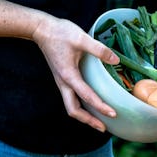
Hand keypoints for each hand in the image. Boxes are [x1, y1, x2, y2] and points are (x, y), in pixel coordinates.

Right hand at [31, 15, 119, 131]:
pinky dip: (82, 106)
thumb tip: (116, 59)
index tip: (113, 113)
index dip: (100, 106)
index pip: (86, 96)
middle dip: (89, 121)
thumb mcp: (81, 38)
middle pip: (73, 110)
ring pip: (71, 106)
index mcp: (68, 75)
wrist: (41, 29)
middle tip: (104, 128)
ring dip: (84, 116)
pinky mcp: (63, 79)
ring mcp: (62, 82)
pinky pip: (71, 98)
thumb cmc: (60, 33)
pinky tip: (92, 105)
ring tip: (99, 122)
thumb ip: (99, 49)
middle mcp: (63, 83)